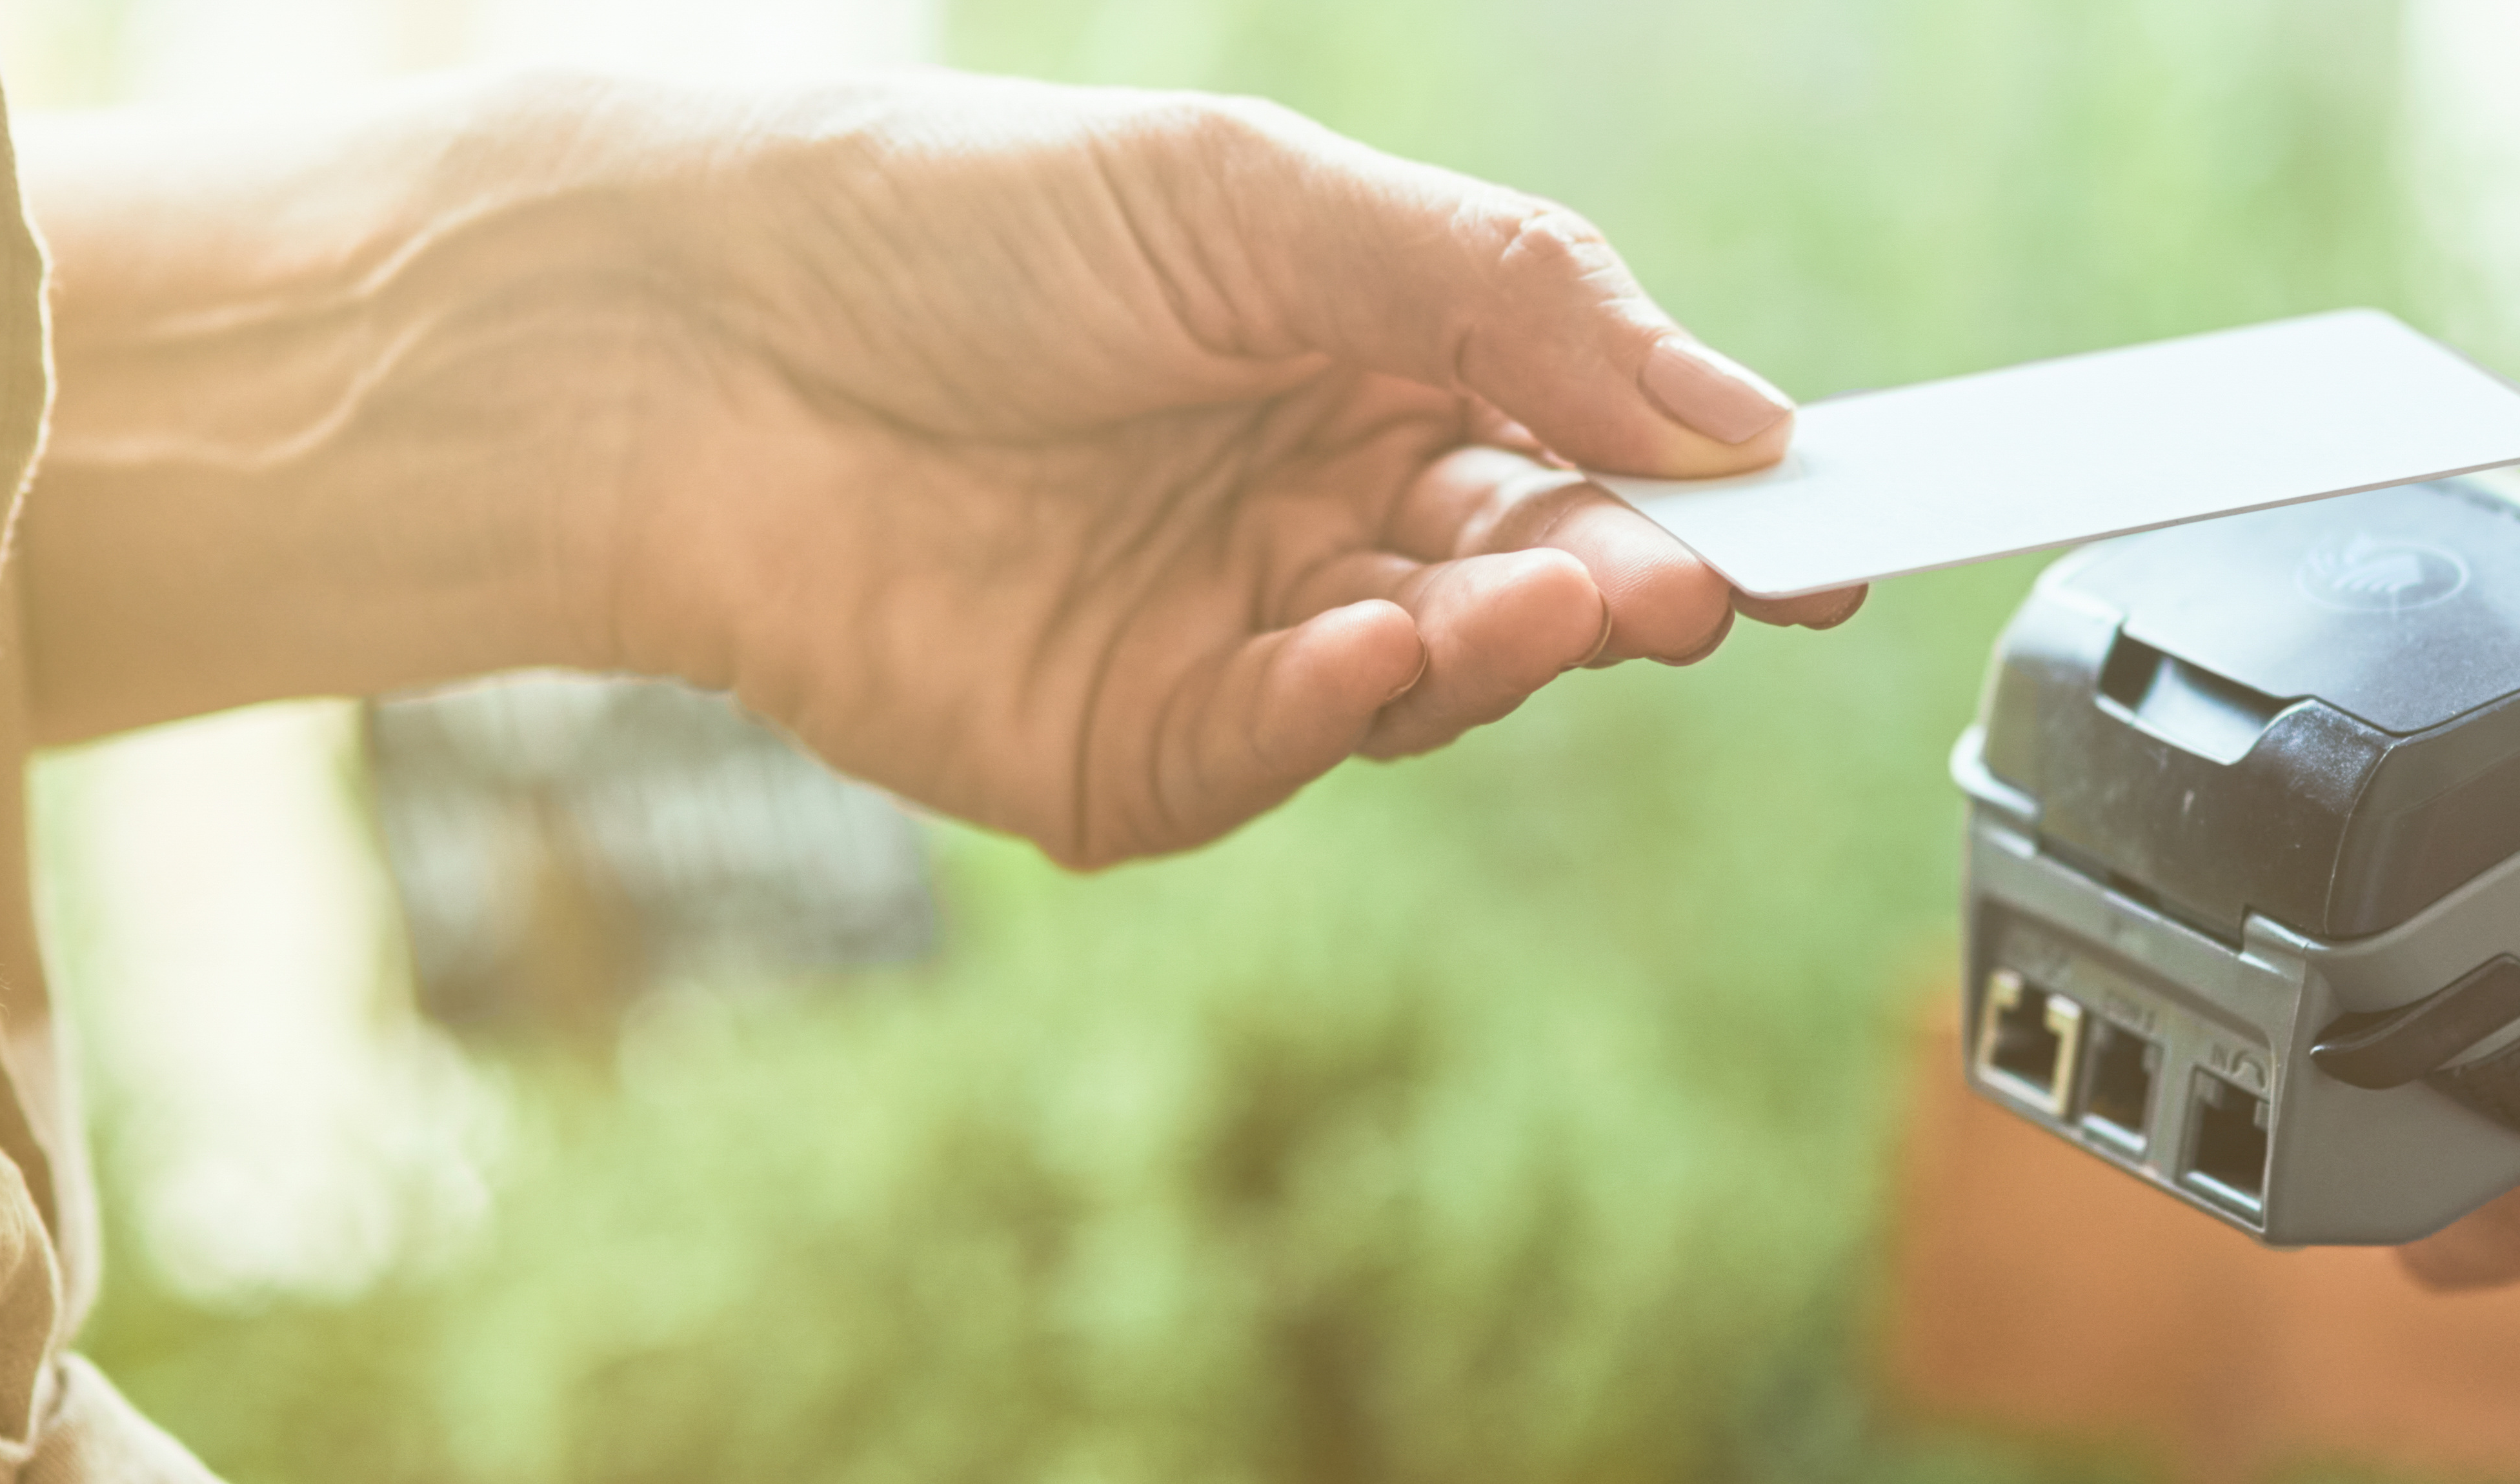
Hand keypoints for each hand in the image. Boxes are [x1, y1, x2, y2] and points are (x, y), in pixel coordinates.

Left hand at [23, 71, 1852, 864]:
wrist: (684, 329)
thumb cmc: (963, 216)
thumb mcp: (1276, 200)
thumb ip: (1519, 298)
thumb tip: (1742, 413)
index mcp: (1368, 367)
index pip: (1590, 444)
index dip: (1715, 490)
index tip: (1835, 524)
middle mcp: (1313, 512)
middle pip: (1537, 580)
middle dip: (1636, 582)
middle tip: (1714, 580)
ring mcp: (1223, 641)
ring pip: (1435, 684)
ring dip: (1512, 648)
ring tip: (1550, 602)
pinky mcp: (1120, 753)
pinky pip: (1278, 753)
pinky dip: (1344, 713)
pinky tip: (1364, 653)